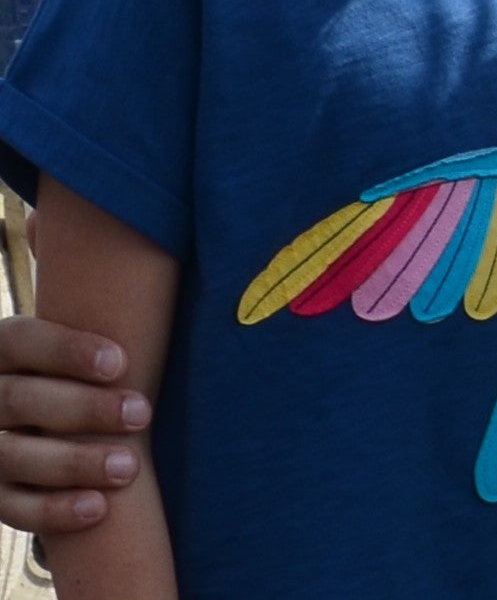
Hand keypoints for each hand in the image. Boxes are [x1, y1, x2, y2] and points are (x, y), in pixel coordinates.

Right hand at [0, 316, 150, 533]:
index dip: (68, 351)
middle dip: (84, 409)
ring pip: (14, 456)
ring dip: (74, 463)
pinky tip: (99, 508)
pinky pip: (12, 507)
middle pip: (20, 399)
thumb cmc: (86, 369)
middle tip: (143, 413)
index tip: (122, 362)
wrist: (52, 419)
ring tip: (130, 467)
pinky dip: (54, 511)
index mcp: (4, 350)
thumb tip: (182, 282)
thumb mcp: (84, 342)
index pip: (22, 341)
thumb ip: (109, 322)